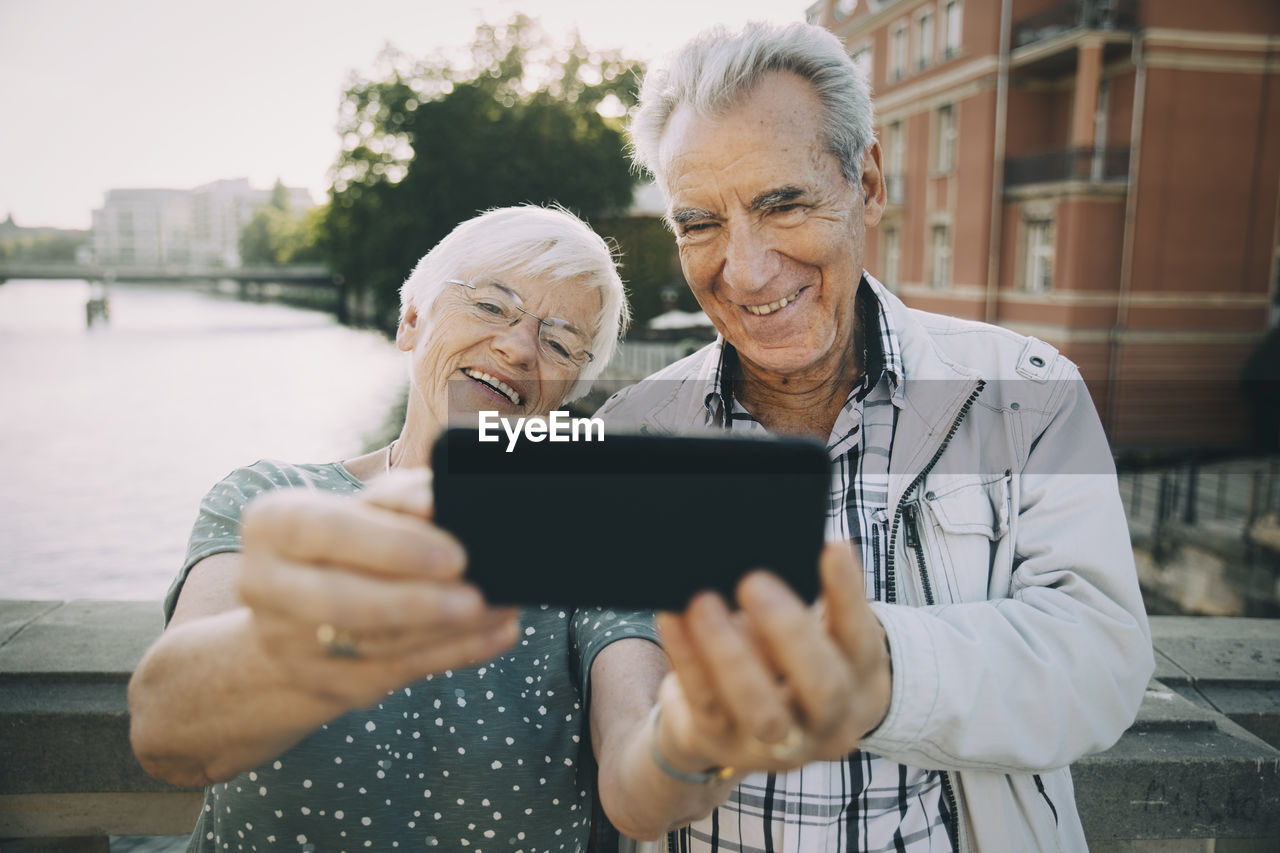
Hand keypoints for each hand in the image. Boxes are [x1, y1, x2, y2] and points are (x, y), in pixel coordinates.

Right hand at [237, 469, 519, 707]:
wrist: (295, 614)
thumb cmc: (345, 542)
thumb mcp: (361, 508)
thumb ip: (398, 499)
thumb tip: (439, 498)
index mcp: (273, 525)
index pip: (328, 531)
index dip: (392, 545)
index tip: (454, 554)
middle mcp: (266, 586)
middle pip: (344, 601)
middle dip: (418, 602)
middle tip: (477, 595)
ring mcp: (289, 644)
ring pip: (376, 643)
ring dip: (449, 630)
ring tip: (501, 606)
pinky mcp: (324, 683)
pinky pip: (398, 672)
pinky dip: (457, 652)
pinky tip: (498, 633)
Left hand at [653, 542, 890, 774]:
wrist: (753, 734)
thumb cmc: (788, 661)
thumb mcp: (816, 636)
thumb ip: (809, 602)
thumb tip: (777, 547)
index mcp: (858, 682)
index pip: (859, 637)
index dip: (848, 594)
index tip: (830, 546)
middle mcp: (828, 723)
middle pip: (822, 687)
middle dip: (789, 633)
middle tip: (753, 580)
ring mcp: (779, 745)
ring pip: (761, 711)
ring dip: (730, 654)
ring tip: (703, 600)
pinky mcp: (725, 745)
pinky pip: (704, 702)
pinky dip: (687, 658)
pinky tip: (674, 618)